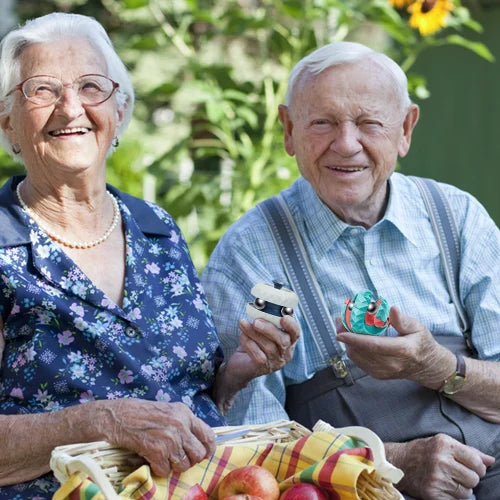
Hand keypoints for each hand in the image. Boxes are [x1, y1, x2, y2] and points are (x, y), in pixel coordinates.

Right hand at [101, 399, 214, 476]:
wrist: (119, 416)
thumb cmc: (143, 414)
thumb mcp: (169, 411)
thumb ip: (184, 423)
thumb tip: (197, 442)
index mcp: (185, 414)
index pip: (209, 435)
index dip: (208, 449)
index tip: (204, 454)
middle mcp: (181, 425)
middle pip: (199, 454)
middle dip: (190, 460)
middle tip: (179, 458)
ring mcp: (170, 439)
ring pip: (184, 465)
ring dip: (174, 466)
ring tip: (163, 457)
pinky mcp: (157, 451)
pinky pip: (166, 471)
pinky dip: (159, 469)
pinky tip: (152, 459)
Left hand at [230, 314, 299, 378]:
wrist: (240, 364)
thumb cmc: (254, 342)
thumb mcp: (262, 330)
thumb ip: (265, 320)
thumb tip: (260, 306)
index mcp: (289, 341)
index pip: (296, 333)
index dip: (292, 325)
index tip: (283, 317)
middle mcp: (285, 353)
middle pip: (283, 341)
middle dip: (269, 329)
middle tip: (256, 321)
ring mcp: (275, 362)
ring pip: (269, 347)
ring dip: (254, 333)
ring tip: (242, 323)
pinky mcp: (263, 368)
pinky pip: (258, 356)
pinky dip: (249, 344)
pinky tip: (242, 336)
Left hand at [336, 306, 453, 386]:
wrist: (427, 366)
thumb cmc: (422, 343)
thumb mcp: (418, 327)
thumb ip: (403, 320)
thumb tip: (391, 309)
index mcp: (403, 350)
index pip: (375, 346)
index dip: (355, 339)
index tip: (341, 332)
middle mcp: (392, 364)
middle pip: (362, 351)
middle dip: (347, 336)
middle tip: (339, 321)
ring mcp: (384, 372)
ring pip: (357, 357)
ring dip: (347, 342)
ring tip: (344, 326)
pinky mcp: (378, 375)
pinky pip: (359, 362)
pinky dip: (353, 349)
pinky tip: (352, 338)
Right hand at [386, 434, 494, 498]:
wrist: (398, 461)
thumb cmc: (423, 450)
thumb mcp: (442, 443)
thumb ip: (468, 451)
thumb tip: (490, 460)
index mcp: (444, 444)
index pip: (476, 462)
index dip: (479, 468)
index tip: (473, 468)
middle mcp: (440, 460)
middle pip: (474, 479)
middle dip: (470, 479)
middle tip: (460, 475)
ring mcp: (436, 478)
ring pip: (467, 492)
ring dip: (462, 489)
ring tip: (450, 480)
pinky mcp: (432, 492)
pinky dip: (453, 496)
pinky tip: (443, 487)